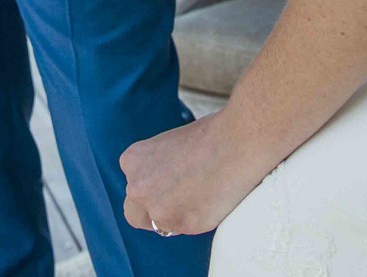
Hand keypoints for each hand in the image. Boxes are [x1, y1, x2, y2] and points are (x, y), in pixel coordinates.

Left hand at [121, 109, 268, 237]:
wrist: (235, 141)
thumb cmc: (209, 137)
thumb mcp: (168, 146)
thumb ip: (157, 168)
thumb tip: (164, 185)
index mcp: (131, 161)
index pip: (133, 189)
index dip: (152, 192)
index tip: (170, 187)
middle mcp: (137, 188)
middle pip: (136, 214)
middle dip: (155, 211)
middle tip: (180, 201)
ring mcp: (158, 209)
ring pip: (161, 226)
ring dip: (176, 217)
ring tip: (201, 196)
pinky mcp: (182, 224)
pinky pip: (185, 230)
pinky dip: (197, 220)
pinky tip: (211, 201)